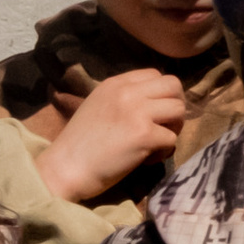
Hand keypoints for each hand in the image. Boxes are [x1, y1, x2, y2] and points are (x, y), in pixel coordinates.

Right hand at [32, 68, 186, 203]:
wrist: (64, 169)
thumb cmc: (78, 144)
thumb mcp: (97, 106)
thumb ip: (123, 98)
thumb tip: (154, 103)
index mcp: (115, 83)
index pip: (156, 75)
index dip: (161, 94)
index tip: (153, 114)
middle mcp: (128, 92)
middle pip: (173, 86)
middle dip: (175, 106)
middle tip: (164, 126)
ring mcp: (137, 112)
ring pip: (178, 110)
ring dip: (173, 128)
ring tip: (156, 143)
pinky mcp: (144, 135)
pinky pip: (171, 139)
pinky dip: (163, 152)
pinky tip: (145, 160)